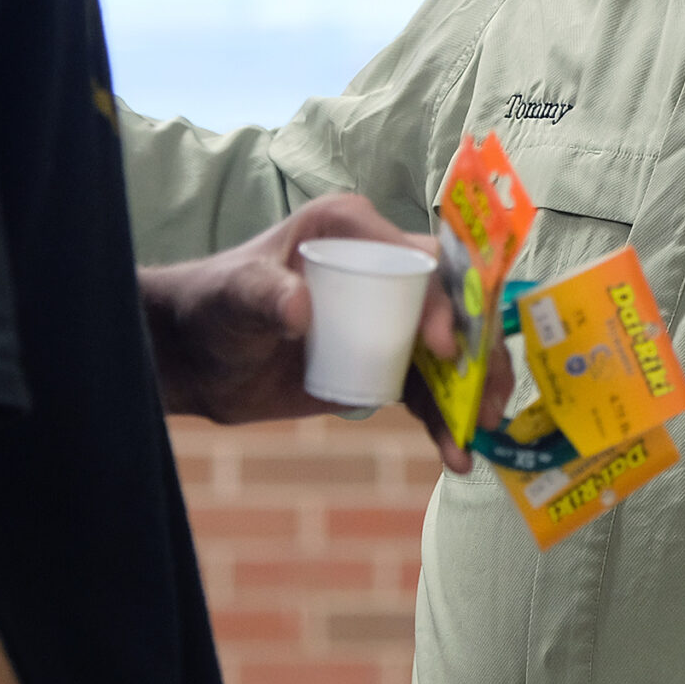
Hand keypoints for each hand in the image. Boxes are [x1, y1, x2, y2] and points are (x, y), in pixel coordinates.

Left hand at [138, 192, 510, 472]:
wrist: (197, 358)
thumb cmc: (214, 304)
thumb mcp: (237, 295)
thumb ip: (264, 295)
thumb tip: (298, 309)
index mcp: (355, 231)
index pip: (419, 259)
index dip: (443, 300)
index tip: (443, 347)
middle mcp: (385, 267)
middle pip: (454, 303)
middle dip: (478, 349)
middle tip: (486, 396)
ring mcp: (389, 317)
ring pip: (450, 350)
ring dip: (472, 389)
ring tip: (481, 431)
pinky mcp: (385, 361)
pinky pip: (425, 388)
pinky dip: (443, 418)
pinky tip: (456, 452)